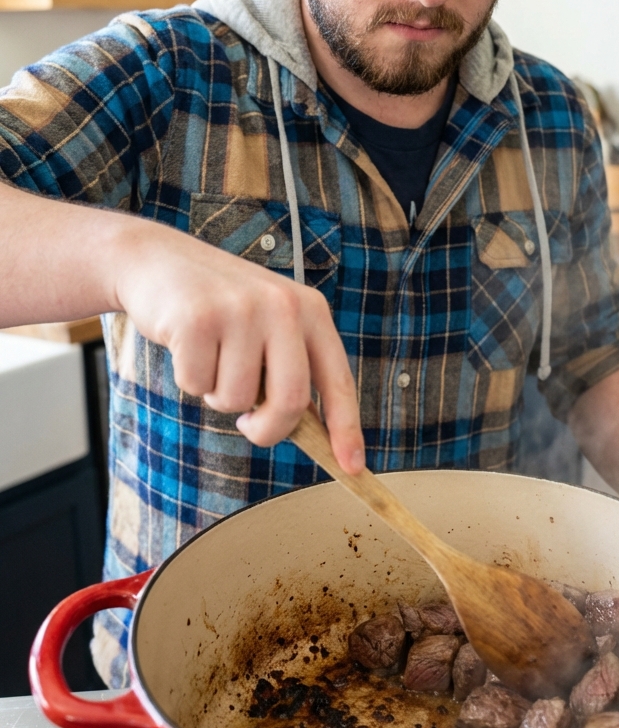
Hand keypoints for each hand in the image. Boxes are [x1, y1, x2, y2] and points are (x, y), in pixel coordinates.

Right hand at [112, 219, 363, 470]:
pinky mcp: (197, 319)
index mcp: (310, 310)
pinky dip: (188, 379)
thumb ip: (290, 369)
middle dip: (268, 429)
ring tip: (210, 357)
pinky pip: (197, 385)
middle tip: (249, 425)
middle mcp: (283, 306)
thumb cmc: (218, 307)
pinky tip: (185, 344)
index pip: (338, 379)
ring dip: (217, 395)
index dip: (346, 428)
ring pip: (237, 400)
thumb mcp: (268, 326)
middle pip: (291, 401)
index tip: (352, 467)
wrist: (158, 261)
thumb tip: (313, 434)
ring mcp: (240, 310)